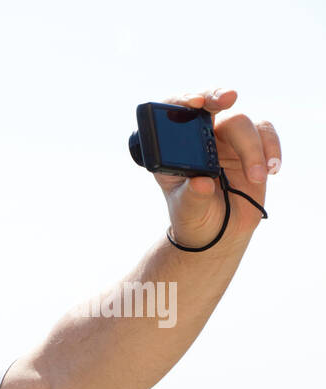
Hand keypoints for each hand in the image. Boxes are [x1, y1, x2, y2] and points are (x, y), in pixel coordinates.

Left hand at [155, 88, 280, 247]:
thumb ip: (192, 196)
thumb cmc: (193, 217)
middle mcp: (201, 137)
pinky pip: (265, 133)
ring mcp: (227, 140)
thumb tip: (201, 182)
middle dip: (219, 97)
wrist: (217, 233)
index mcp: (176, 148)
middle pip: (212, 107)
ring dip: (253, 148)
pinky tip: (272, 171)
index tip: (195, 102)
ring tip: (257, 177)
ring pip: (243, 122)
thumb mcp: (187, 211)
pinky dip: (272, 148)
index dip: (183, 100)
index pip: (176, 114)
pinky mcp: (252, 146)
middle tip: (229, 97)